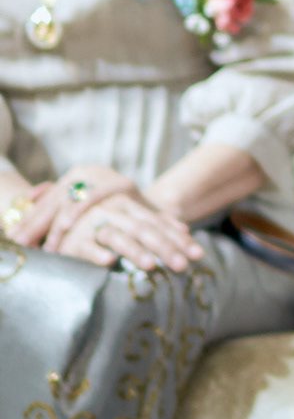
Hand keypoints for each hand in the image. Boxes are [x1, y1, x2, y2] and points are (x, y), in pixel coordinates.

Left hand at [14, 166, 139, 252]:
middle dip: (40, 226)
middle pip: (59, 200)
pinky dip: (90, 220)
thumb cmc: (110, 212)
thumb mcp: (80, 206)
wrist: (152, 209)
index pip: (47, 199)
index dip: (31, 221)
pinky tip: (81, 238)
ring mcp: (109, 177)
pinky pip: (103, 205)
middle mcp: (91, 172)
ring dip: (63, 228)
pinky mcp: (126, 187)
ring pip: (77, 203)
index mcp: (76, 174)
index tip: (17, 242)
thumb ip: (53, 206)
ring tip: (50, 246)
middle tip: (27, 247)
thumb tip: (20, 213)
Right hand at [58, 189, 203, 273]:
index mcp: (129, 207)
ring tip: (151, 266)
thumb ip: (156, 223)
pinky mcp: (72, 241)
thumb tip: (186, 230)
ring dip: (134, 251)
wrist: (61, 220)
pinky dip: (97, 253)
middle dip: (165, 248)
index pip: (159, 224)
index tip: (199, 255)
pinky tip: (109, 262)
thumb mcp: (130, 220)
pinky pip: (86, 246)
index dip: (179, 239)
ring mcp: (92, 225)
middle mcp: (113, 212)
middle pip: (143, 230)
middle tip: (183, 266)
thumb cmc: (102, 225)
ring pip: (116, 236)